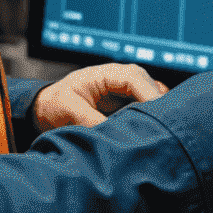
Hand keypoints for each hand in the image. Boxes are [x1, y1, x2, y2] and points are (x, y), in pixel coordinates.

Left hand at [31, 62, 168, 132]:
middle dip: (159, 108)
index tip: (156, 117)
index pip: (135, 78)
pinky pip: (150, 111)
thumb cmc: (56, 104)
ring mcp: (129, 93)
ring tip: (158, 137)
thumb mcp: (68, 109)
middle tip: (163, 133)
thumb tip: (113, 136)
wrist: (48, 109)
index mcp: (107, 73)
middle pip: (152, 87)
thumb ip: (89, 119)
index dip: (148, 95)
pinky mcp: (131, 107)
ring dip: (158, 115)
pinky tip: (152, 138)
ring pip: (156, 99)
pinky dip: (153, 122)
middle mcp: (123, 80)